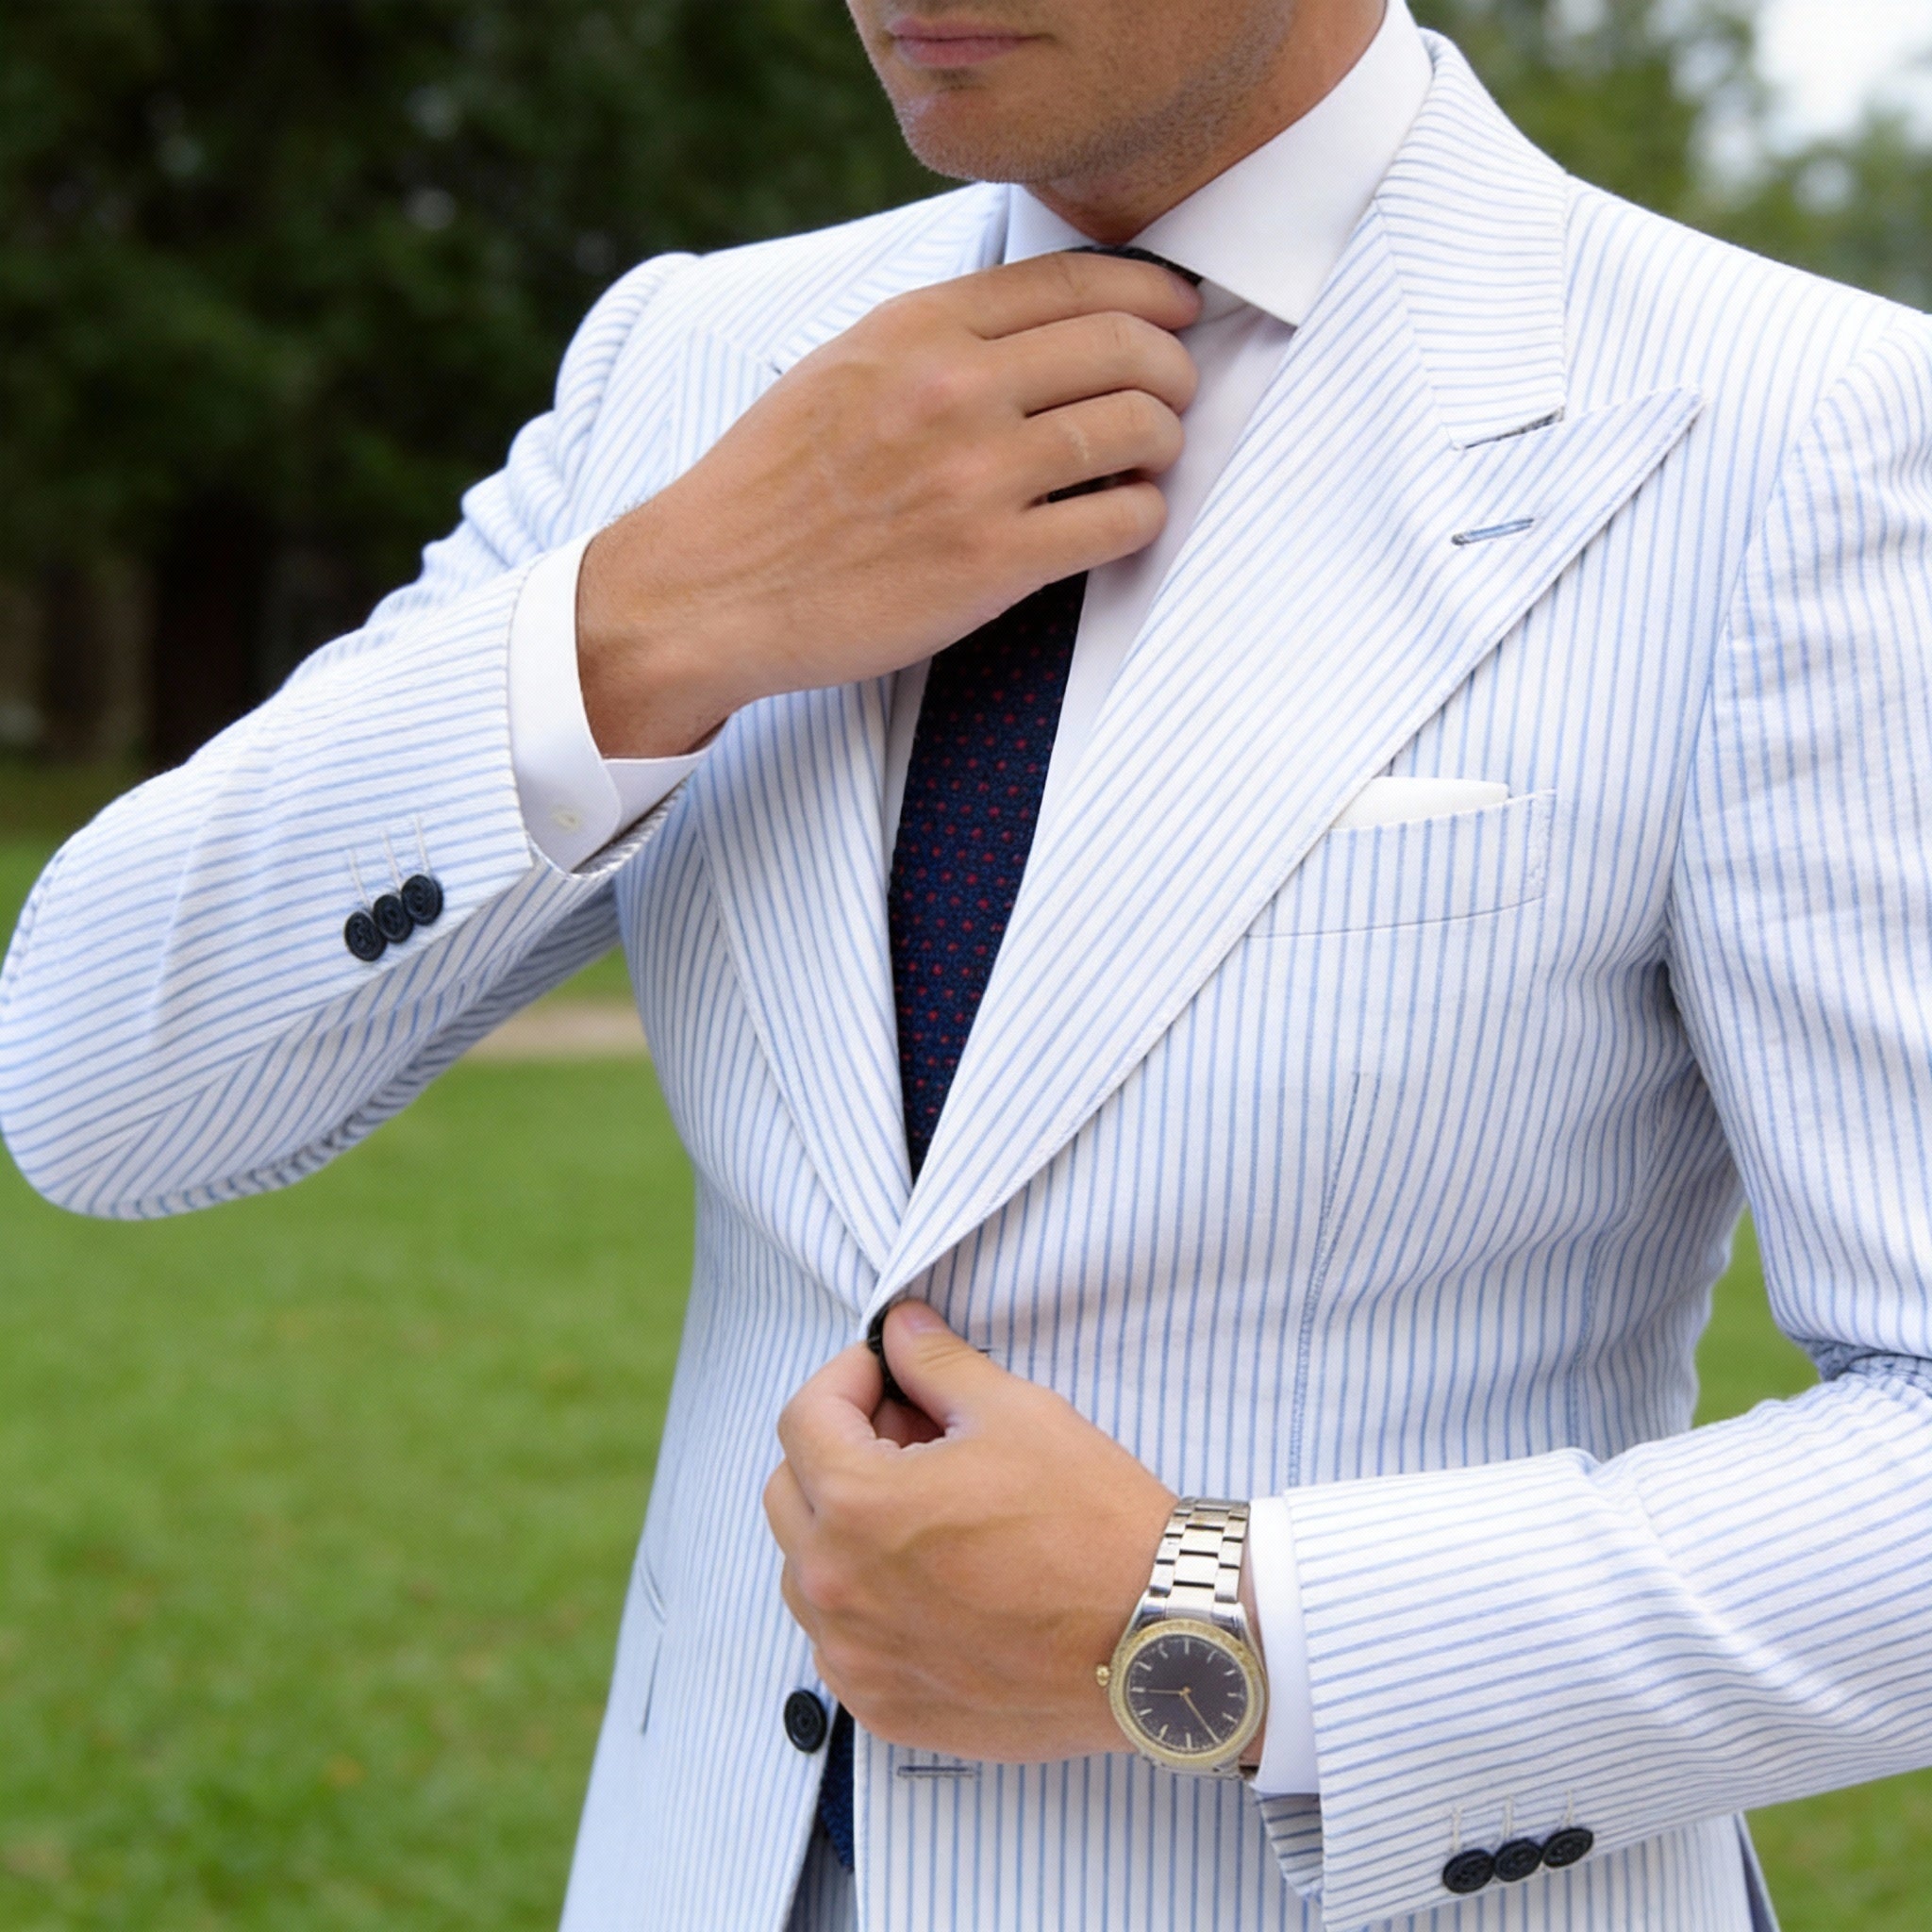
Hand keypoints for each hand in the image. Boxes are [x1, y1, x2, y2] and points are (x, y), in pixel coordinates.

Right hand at [578, 251, 1200, 755]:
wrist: (707, 587)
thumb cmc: (771, 486)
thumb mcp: (841, 367)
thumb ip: (933, 338)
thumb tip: (1038, 328)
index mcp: (915, 327)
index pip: (1073, 279)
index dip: (1149, 291)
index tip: (1176, 312)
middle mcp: (953, 388)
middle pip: (1125, 346)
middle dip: (1173, 367)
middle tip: (1174, 394)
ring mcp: (975, 477)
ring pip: (1137, 428)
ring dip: (1166, 441)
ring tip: (1152, 459)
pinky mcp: (990, 563)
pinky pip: (1119, 523)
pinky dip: (1144, 517)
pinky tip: (1126, 519)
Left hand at [763, 1300, 1177, 1761]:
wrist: (1158, 1639)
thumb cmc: (1092, 1523)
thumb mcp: (1015, 1412)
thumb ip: (936, 1362)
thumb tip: (900, 1329)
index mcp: (859, 1504)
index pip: (804, 1418)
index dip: (848, 1379)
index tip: (889, 1373)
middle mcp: (837, 1588)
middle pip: (790, 1492)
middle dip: (839, 1448)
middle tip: (913, 1435)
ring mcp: (857, 1658)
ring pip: (807, 1571)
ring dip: (844, 1527)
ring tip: (927, 1511)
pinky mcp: (885, 1707)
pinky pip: (840, 1642)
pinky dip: (867, 1601)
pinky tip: (934, 1580)